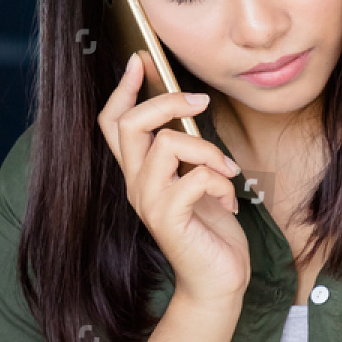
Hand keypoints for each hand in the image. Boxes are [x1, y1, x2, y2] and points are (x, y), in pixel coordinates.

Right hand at [97, 53, 251, 306]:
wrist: (219, 281)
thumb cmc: (212, 230)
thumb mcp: (200, 180)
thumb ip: (189, 151)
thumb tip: (193, 110)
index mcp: (140, 172)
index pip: (112, 123)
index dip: (122, 89)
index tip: (139, 60)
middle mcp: (135, 185)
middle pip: (130, 124)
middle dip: (167, 101)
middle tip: (201, 102)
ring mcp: (148, 202)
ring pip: (165, 144)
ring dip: (206, 150)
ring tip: (226, 172)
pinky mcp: (167, 219)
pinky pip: (193, 177)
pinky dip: (219, 181)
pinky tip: (229, 199)